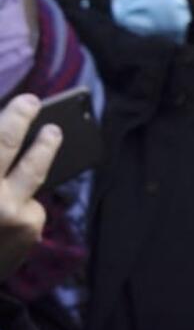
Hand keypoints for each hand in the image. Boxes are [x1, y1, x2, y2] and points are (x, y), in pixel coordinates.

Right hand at [0, 95, 61, 282]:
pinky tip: (16, 208)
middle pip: (6, 144)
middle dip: (22, 119)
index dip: (12, 116)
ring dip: (44, 148)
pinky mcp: (28, 229)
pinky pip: (32, 204)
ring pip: (32, 171)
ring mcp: (8, 211)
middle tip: (33, 103)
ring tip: (51, 132)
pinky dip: (25, 203)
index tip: (27, 100)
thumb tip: (8, 131)